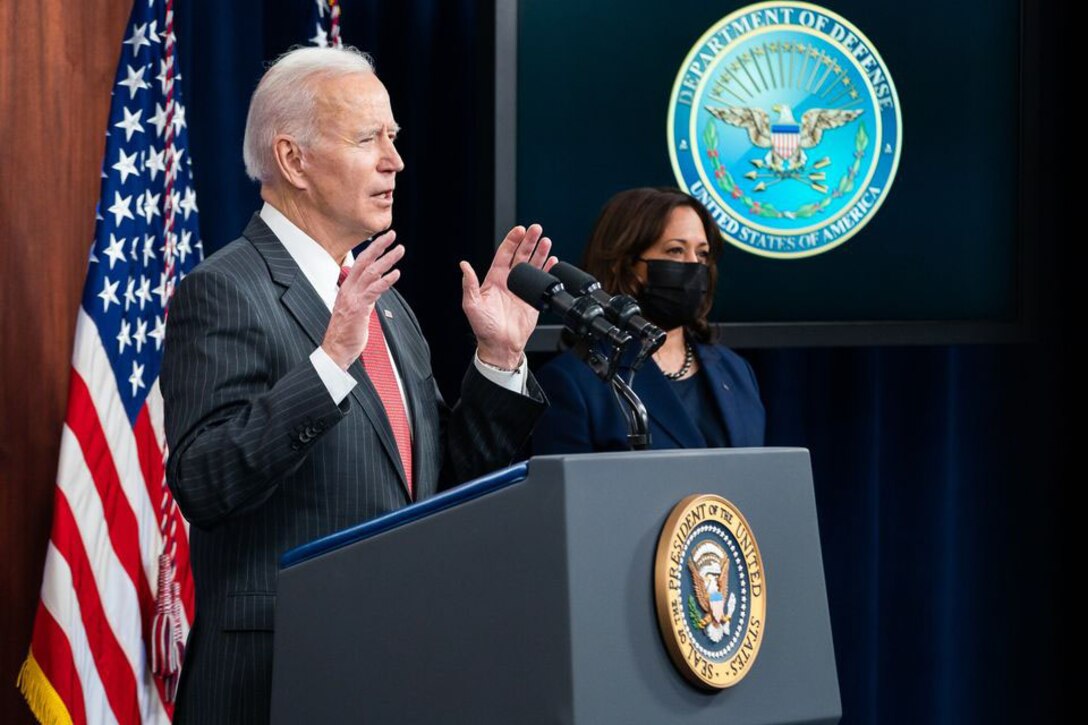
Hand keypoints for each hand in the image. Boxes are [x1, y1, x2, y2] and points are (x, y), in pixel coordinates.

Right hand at [322, 230, 404, 368]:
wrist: (336, 350)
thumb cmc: (345, 333)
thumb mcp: (354, 310)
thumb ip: (363, 297)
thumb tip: (373, 290)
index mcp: (346, 288)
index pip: (359, 263)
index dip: (371, 250)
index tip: (382, 239)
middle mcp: (349, 290)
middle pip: (364, 261)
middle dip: (379, 246)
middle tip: (392, 234)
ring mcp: (353, 298)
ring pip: (371, 272)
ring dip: (387, 260)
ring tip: (399, 250)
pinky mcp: (359, 308)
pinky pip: (374, 290)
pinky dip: (386, 280)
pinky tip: (396, 274)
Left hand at [460, 224, 556, 368]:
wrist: (501, 345)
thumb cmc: (484, 328)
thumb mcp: (472, 305)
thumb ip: (469, 285)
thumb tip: (464, 266)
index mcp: (494, 279)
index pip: (504, 254)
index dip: (512, 241)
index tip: (519, 230)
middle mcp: (509, 281)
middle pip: (521, 255)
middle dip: (529, 241)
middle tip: (536, 229)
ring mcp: (522, 289)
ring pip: (533, 265)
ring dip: (540, 252)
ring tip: (546, 241)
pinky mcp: (533, 298)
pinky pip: (542, 280)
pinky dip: (548, 269)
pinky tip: (552, 260)